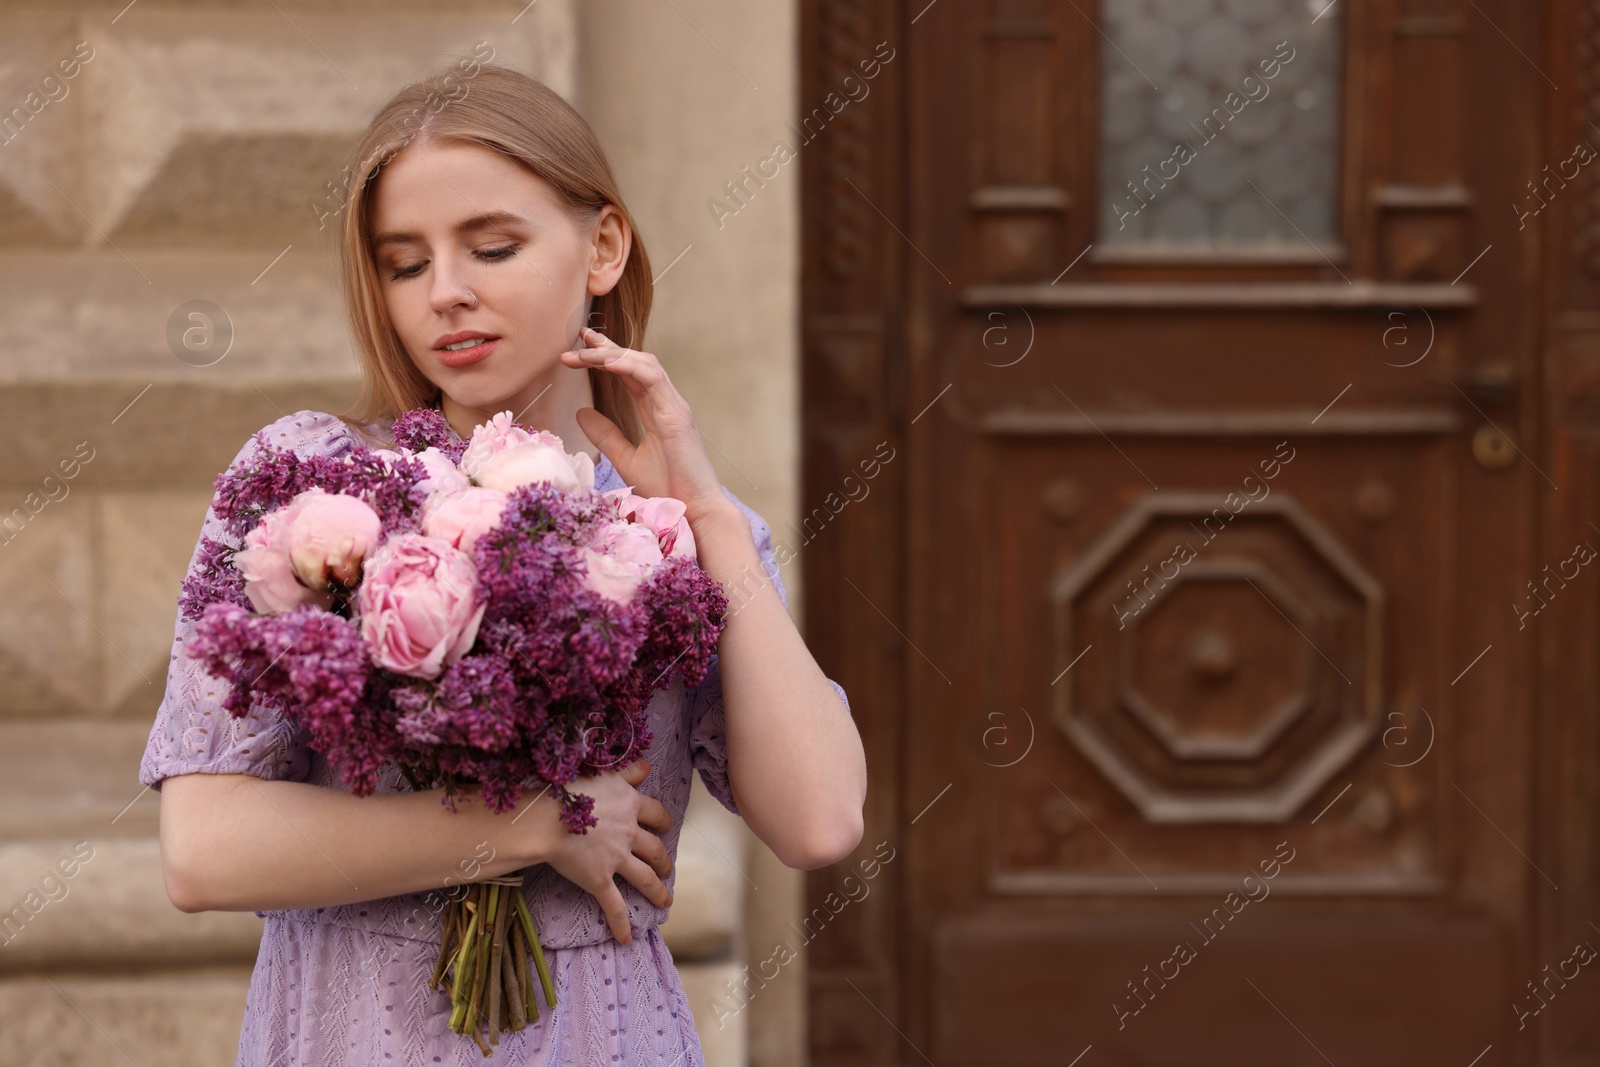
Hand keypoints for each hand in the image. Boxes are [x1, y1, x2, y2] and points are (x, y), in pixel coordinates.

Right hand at [541, 757, 673, 944]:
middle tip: (666, 867)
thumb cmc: (568, 788)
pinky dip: (621, 924)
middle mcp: (629, 833)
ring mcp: (616, 859)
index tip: (665, 826)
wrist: (545, 817)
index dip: (663, 821)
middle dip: (664, 860)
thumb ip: (627, 771)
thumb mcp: (602, 773)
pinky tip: (627, 939)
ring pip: (645, 878)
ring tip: (666, 901)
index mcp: (630, 805)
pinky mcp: (599, 880)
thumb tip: (647, 766)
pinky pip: (614, 906)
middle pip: (656, 849)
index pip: (657, 814)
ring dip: (657, 891)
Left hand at [559, 327, 735, 525]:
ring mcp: (674, 406)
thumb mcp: (625, 459)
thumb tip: (580, 412)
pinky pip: (653, 379)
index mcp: (657, 411)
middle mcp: (667, 402)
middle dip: (607, 347)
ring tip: (585, 351)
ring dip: (613, 354)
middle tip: (579, 338)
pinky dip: (630, 366)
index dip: (606, 357)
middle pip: (637, 361)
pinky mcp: (677, 415)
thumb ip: (605, 434)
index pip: (630, 374)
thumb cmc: (667, 489)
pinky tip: (607, 362)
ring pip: (645, 364)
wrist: (694, 511)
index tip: (579, 348)